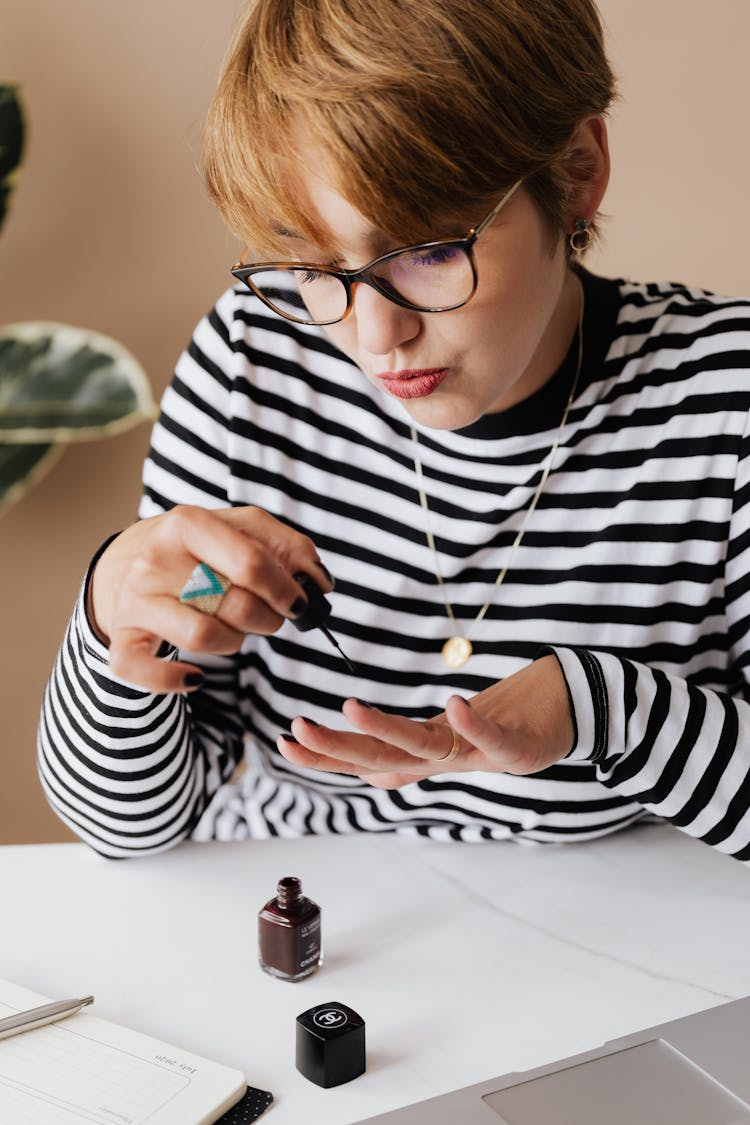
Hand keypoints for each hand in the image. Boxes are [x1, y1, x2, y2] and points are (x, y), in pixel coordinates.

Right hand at [90, 505, 331, 692]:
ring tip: (235, 630)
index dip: (286, 589)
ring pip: (204, 637)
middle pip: (236, 604)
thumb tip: (320, 581)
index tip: (300, 602)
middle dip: (267, 619)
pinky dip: (176, 680)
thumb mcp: (242, 531)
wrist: (128, 561)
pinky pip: (146, 671)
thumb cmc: (200, 549)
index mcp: (187, 524)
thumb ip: (289, 546)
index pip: (251, 562)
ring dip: (235, 642)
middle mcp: (155, 560)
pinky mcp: (123, 638)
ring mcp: (136, 600)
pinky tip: (194, 675)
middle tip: (269, 617)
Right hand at [277, 655, 574, 785]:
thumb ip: (407, 758)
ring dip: (384, 730)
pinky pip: (489, 737)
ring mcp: (475, 755)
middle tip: (296, 729)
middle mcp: (440, 760)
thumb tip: (368, 776)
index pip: (363, 759)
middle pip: (380, 756)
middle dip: (336, 747)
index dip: (324, 755)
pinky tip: (451, 703)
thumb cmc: (495, 730)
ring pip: (422, 746)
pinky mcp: (513, 747)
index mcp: (420, 756)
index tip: (285, 740)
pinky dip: (470, 724)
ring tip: (350, 708)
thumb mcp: (444, 744)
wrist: (558, 723)